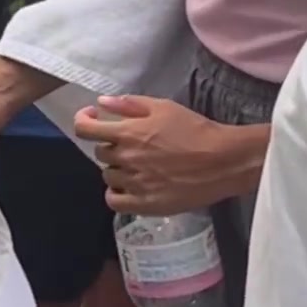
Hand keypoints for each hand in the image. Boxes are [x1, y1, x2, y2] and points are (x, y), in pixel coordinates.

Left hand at [74, 96, 266, 213]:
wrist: (223, 160)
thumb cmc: (195, 130)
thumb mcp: (163, 107)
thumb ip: (129, 104)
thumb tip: (101, 103)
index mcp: (128, 133)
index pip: (85, 129)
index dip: (83, 121)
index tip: (91, 119)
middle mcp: (127, 159)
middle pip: (100, 153)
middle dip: (110, 146)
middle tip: (130, 145)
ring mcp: (135, 183)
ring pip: (108, 176)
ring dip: (116, 169)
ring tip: (135, 166)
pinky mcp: (145, 204)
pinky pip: (114, 201)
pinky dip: (116, 194)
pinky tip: (128, 187)